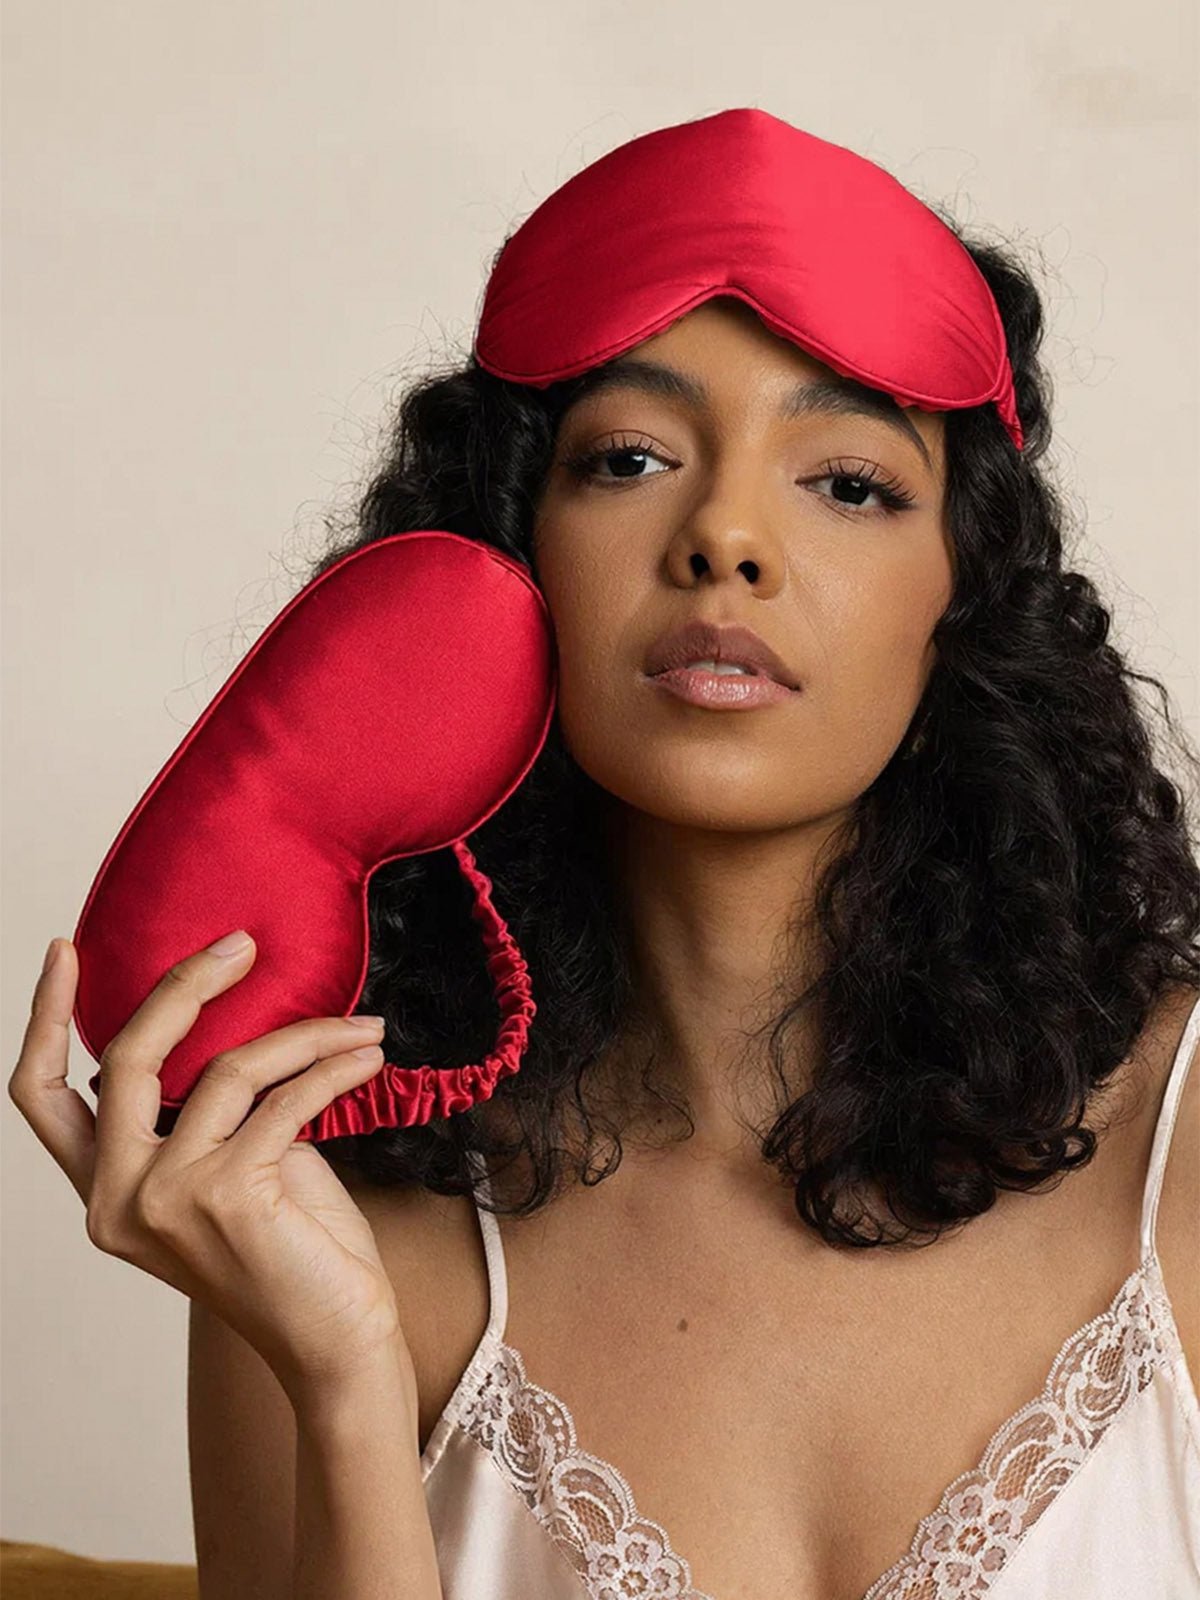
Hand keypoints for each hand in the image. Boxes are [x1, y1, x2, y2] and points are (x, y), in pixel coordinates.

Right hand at [9, 931, 412, 1403]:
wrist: (336, 1339)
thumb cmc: (292, 1252)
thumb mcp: (233, 1168)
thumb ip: (208, 1112)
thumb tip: (228, 1027)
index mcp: (107, 1192)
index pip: (42, 1098)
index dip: (45, 1019)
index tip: (65, 953)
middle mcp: (118, 1200)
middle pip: (128, 1057)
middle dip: (185, 986)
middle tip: (241, 946)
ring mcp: (166, 1199)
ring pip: (227, 1069)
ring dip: (305, 1036)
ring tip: (358, 1028)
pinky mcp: (226, 1196)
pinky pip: (283, 1099)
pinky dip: (332, 1069)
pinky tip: (366, 1059)